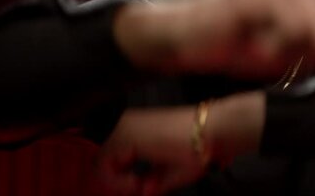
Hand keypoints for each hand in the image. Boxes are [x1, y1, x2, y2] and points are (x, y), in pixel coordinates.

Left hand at [96, 92, 264, 195]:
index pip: (113, 161)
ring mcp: (124, 128)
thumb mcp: (172, 171)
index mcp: (138, 130)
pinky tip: (138, 182)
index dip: (121, 183)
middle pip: (104, 162)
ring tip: (141, 185)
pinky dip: (117, 181)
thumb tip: (144, 192)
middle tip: (141, 190)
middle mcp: (127, 125)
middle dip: (120, 184)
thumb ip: (153, 182)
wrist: (213, 131)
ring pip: (100, 165)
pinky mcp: (124, 135)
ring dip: (119, 183)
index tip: (142, 189)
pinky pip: (104, 165)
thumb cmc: (201, 147)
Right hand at [114, 0, 314, 78]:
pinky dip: (272, 52)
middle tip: (267, 48)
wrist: (178, 37)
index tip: (283, 52)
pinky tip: (246, 40)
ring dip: (288, 55)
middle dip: (307, 55)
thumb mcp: (295, 53)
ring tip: (255, 42)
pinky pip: (296, 34)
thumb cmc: (235, 42)